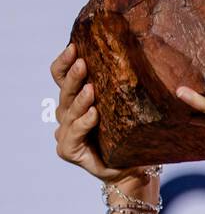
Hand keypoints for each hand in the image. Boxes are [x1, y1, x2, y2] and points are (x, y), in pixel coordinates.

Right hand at [50, 42, 145, 184]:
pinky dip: (84, 123)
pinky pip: (74, 134)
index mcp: (76, 100)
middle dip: (73, 77)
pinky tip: (93, 115)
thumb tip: (133, 54)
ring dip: (80, 100)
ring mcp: (66, 133)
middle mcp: (68, 115)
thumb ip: (119, 86)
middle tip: (82, 63)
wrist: (133, 166)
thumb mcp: (126, 105)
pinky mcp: (68, 150)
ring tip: (90, 89)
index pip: (61, 77)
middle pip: (65, 92)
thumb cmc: (130, 134)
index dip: (64, 62)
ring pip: (70, 112)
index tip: (74, 46)